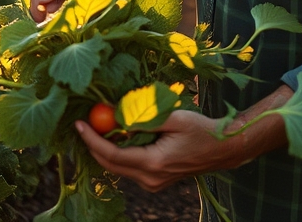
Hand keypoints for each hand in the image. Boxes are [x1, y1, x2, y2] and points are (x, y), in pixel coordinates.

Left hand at [74, 110, 238, 191]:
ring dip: (104, 150)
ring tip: (96, 127)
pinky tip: (115, 138)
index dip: (92, 139)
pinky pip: (129, 168)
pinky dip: (118, 154)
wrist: (222, 149)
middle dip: (92, 145)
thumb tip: (115, 117)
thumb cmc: (201, 130)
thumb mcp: (172, 118)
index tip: (79, 124)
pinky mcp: (155, 182)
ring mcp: (153, 183)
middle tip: (82, 125)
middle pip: (110, 165)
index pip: (112, 154)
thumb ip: (143, 119)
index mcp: (154, 163)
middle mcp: (150, 179)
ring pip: (118, 168)